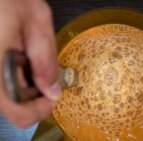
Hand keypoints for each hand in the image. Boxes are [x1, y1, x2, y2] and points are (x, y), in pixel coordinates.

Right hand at [0, 0, 59, 127]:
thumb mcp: (37, 21)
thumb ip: (46, 59)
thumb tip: (53, 92)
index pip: (20, 115)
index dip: (42, 109)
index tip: (53, 92)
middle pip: (13, 107)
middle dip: (34, 93)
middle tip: (41, 68)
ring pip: (6, 97)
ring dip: (23, 84)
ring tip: (28, 57)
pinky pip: (1, 84)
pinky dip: (14, 77)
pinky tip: (18, 56)